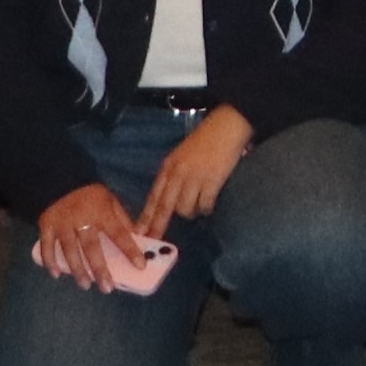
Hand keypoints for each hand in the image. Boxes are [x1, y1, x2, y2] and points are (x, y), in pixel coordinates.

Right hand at [33, 181, 158, 282]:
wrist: (59, 178)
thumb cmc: (90, 195)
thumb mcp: (110, 201)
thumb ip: (122, 221)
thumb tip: (139, 240)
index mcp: (101, 211)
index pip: (119, 233)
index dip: (130, 250)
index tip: (140, 266)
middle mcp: (81, 218)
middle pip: (91, 248)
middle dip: (100, 269)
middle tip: (107, 288)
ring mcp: (62, 223)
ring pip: (69, 250)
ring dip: (77, 270)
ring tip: (86, 285)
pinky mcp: (46, 225)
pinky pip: (47, 246)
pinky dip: (50, 261)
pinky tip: (57, 274)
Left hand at [135, 104, 254, 235]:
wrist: (227, 126)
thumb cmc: (206, 140)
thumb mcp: (183, 155)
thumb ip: (175, 175)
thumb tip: (170, 201)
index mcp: (169, 166)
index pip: (154, 196)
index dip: (146, 216)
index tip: (138, 231)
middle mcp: (178, 173)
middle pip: (164, 206)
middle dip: (158, 225)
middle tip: (153, 239)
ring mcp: (194, 178)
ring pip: (185, 209)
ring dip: (192, 212)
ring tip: (200, 205)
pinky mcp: (211, 181)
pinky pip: (205, 205)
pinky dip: (207, 207)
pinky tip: (210, 203)